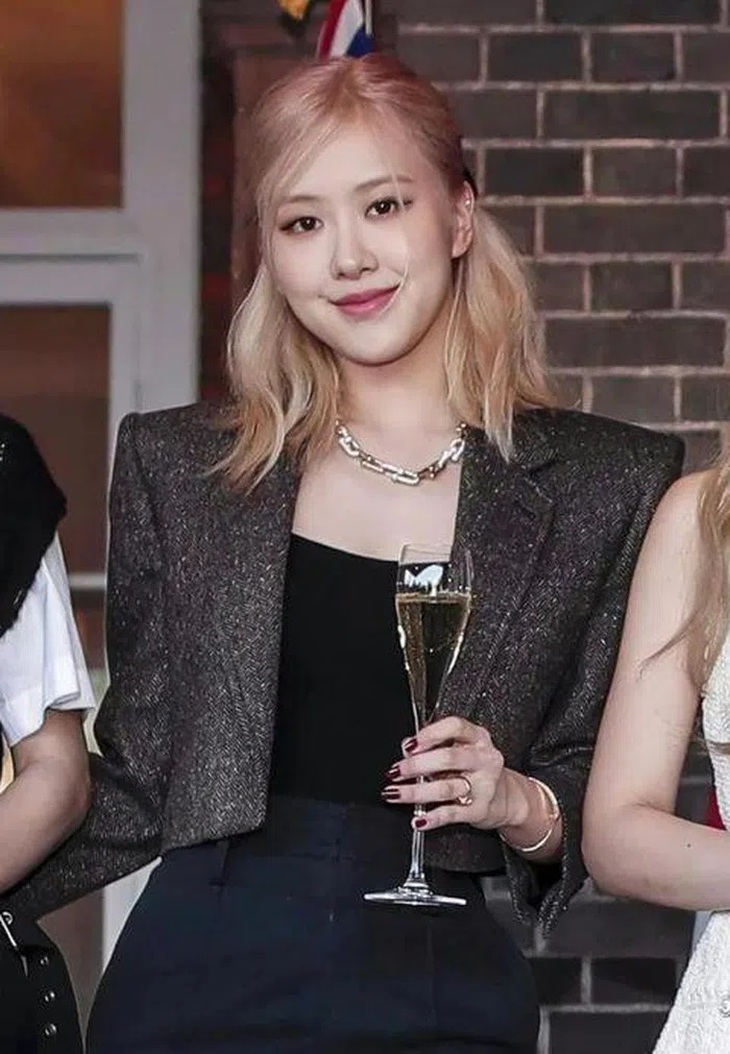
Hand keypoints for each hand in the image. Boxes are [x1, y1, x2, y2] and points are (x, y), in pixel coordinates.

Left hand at [382, 716, 528, 832]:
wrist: (505, 798)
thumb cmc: (475, 769)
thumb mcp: (460, 749)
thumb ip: (434, 745)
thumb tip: (407, 747)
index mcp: (478, 738)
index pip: (455, 727)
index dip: (431, 734)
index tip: (410, 745)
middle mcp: (484, 759)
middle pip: (448, 758)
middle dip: (417, 765)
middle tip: (396, 771)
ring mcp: (484, 785)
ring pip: (446, 787)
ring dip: (416, 791)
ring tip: (396, 793)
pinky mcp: (479, 810)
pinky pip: (451, 814)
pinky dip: (432, 818)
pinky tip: (418, 819)